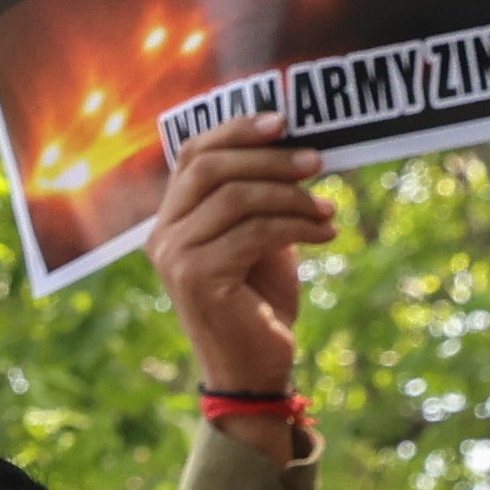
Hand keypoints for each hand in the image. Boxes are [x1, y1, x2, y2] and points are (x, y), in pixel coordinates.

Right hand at [149, 136, 330, 393]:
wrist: (255, 369)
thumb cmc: (259, 304)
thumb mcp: (259, 240)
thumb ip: (260, 200)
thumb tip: (293, 149)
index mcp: (171, 219)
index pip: (192, 154)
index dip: (235, 128)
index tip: (283, 120)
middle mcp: (162, 235)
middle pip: (211, 167)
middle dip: (269, 158)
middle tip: (316, 162)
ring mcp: (175, 257)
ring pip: (236, 197)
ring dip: (292, 196)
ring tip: (327, 209)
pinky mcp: (197, 278)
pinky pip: (255, 232)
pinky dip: (298, 225)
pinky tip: (326, 233)